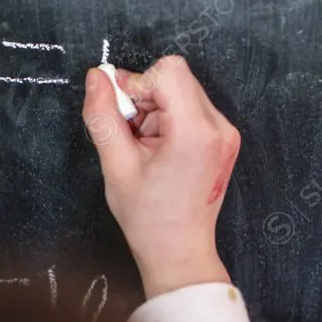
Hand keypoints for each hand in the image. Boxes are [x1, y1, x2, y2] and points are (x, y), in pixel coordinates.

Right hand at [81, 56, 240, 298]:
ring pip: (181, 90)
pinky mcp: (223, 137)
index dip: (137, 83)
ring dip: (154, 108)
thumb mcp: (115, 165)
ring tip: (144, 145)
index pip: (169, 71)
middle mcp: (219, 127)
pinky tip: (157, 147)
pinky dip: (167, 118)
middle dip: (144, 98)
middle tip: (130, 134)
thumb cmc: (149, 217)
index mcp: (195, 133)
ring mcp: (225, 132)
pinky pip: (190, 107)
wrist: (179, 250)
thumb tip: (96, 78)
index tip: (122, 112)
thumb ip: (102, 116)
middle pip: (175, 78)